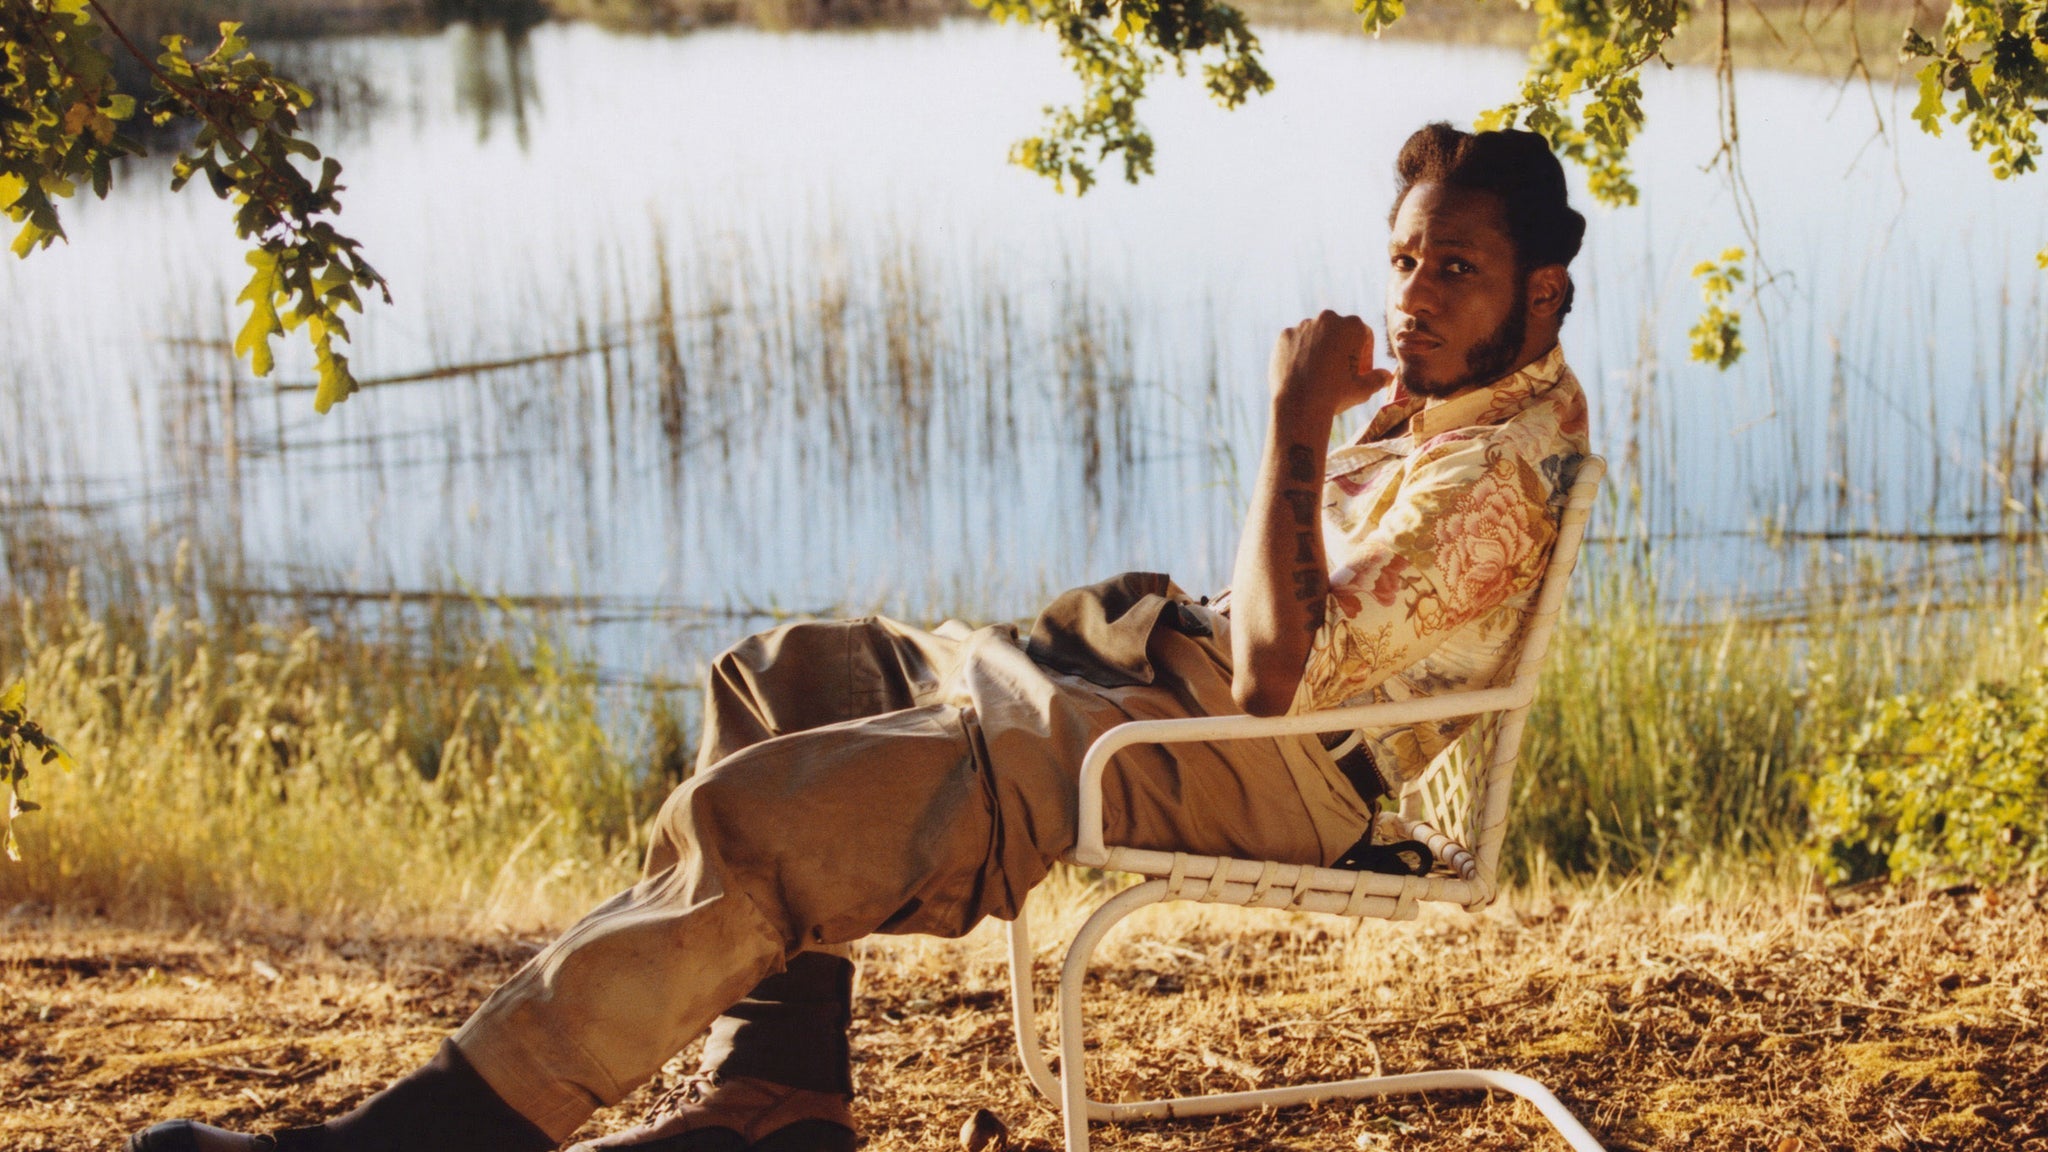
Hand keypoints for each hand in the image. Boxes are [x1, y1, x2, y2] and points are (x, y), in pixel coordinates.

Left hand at [1268, 310, 1393, 419]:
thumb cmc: (1336, 395)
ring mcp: (1304, 325)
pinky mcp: (1284, 335)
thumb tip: (1387, 376)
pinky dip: (1299, 353)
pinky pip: (1295, 342)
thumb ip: (1378, 379)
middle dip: (1341, 349)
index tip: (1359, 373)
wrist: (1300, 404)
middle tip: (1339, 373)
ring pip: (1316, 335)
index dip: (1364, 356)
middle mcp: (1328, 318)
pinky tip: (1301, 372)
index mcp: (1353, 325)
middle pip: (1338, 332)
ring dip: (1319, 349)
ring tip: (1318, 375)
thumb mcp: (1364, 389)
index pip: (1363, 336)